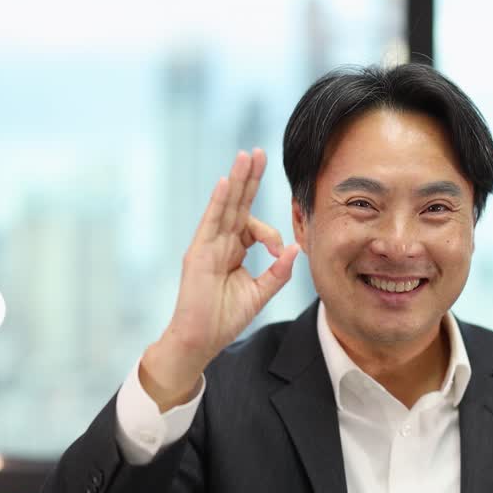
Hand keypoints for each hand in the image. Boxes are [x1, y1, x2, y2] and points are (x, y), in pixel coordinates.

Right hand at [141, 149, 298, 409]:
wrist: (201, 340)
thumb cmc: (225, 318)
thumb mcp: (260, 293)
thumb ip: (277, 272)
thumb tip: (294, 249)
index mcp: (232, 250)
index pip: (252, 225)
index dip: (270, 233)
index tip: (278, 251)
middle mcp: (219, 243)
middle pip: (237, 204)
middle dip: (249, 178)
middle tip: (259, 152)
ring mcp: (207, 245)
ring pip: (225, 206)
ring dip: (236, 180)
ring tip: (246, 156)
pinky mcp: (198, 254)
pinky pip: (210, 222)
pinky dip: (218, 203)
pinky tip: (226, 183)